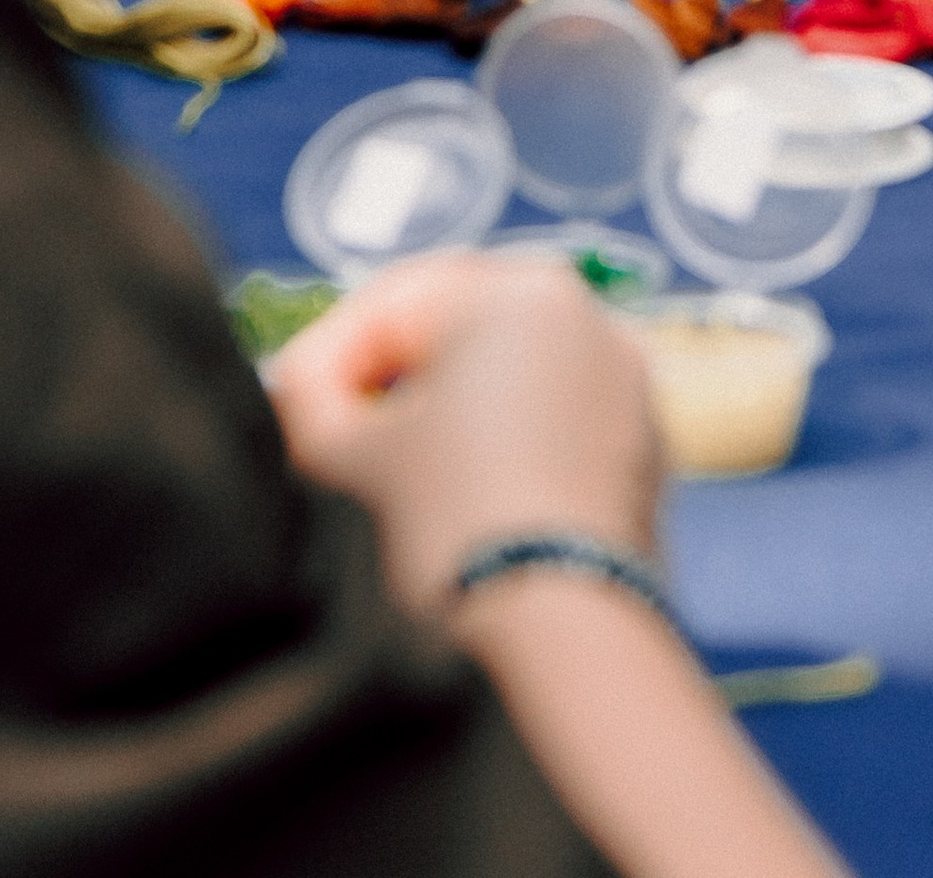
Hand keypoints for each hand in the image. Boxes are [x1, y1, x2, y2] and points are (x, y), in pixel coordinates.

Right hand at [265, 251, 663, 620]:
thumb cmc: (452, 531)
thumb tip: (304, 387)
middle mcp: (588, 315)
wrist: (561, 642)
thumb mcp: (346, 457)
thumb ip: (310, 400)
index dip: (325, 355)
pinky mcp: (645, 448)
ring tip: (394, 477)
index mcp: (517, 291)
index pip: (392, 302)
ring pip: (512, 375)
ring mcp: (627, 381)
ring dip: (450, 413)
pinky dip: (509, 446)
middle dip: (390, 378)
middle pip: (458, 329)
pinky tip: (468, 504)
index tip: (286, 404)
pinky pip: (558, 422)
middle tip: (331, 433)